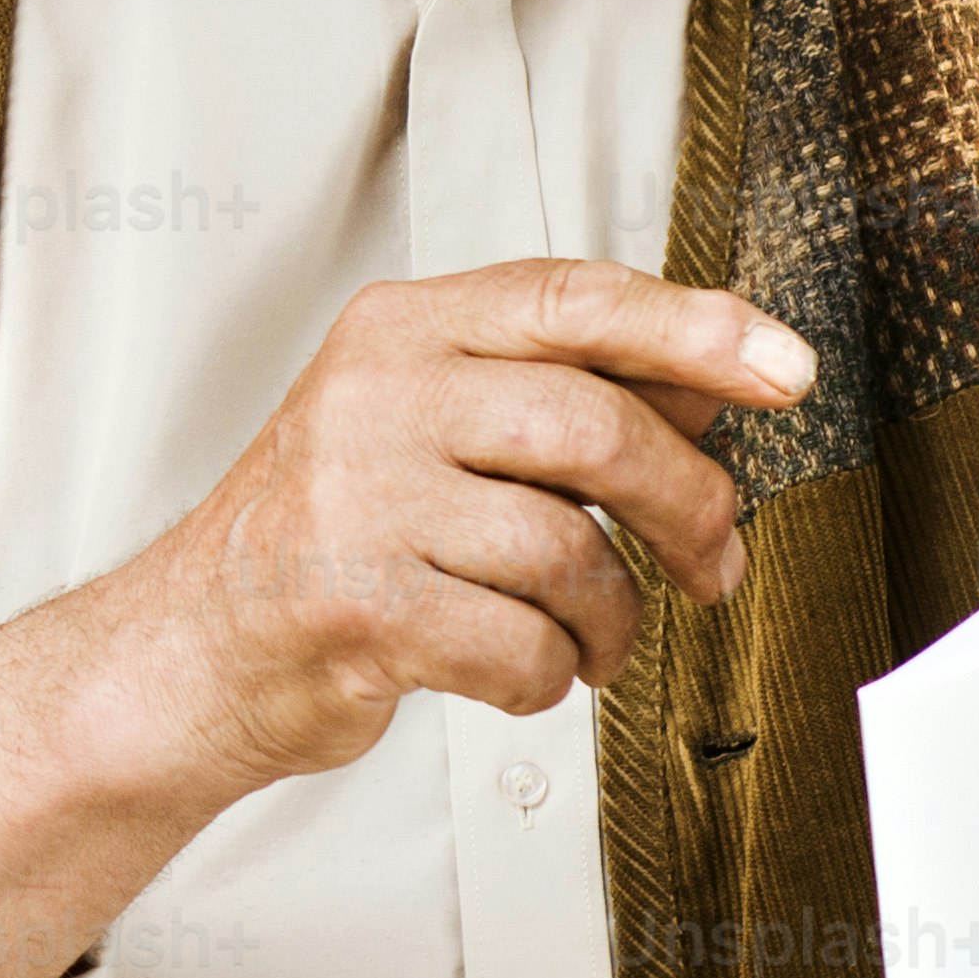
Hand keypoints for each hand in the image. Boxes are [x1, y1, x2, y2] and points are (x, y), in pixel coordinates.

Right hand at [0, 259, 813, 820]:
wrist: (192, 648)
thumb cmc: (330, 537)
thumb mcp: (427, 428)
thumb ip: (554, 394)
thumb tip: (713, 388)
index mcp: (401, 331)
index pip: (573, 300)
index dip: (696, 328)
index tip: (786, 370)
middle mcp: (374, 398)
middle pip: (591, 426)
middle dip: (683, 503)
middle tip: (712, 559)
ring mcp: (358, 501)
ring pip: (568, 550)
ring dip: (614, 618)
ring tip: (598, 639)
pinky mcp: (357, 607)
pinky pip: (520, 645)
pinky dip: (548, 677)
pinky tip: (525, 671)